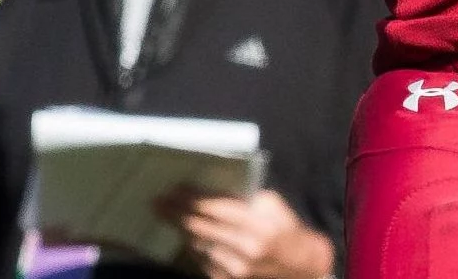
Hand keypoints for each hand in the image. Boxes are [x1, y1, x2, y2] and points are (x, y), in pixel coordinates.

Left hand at [160, 189, 334, 278]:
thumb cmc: (286, 229)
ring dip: (179, 228)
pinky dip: (191, 245)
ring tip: (166, 214)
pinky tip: (184, 234)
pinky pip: (201, 260)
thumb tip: (214, 189)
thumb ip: (246, 198)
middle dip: (176, 212)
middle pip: (200, 227)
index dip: (192, 197)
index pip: (216, 208)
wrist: (299, 268)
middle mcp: (245, 249)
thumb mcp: (274, 205)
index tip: (175, 188)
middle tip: (158, 202)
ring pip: (196, 244)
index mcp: (259, 225)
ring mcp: (235, 269)